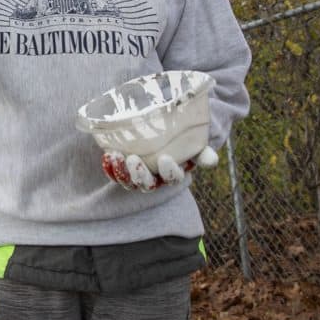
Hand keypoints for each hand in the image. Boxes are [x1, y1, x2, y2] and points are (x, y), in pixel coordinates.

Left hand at [101, 146, 218, 191]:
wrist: (164, 134)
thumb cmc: (181, 140)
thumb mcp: (195, 144)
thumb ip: (203, 152)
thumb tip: (211, 160)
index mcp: (174, 173)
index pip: (173, 178)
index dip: (169, 172)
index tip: (164, 159)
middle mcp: (156, 179)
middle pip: (147, 184)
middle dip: (139, 174)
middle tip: (133, 159)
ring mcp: (138, 177)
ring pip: (129, 182)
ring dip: (121, 171)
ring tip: (116, 156)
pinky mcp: (123, 171)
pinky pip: (115, 176)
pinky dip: (110, 169)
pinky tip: (107, 156)